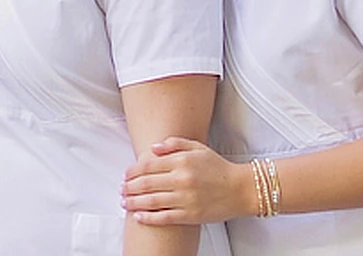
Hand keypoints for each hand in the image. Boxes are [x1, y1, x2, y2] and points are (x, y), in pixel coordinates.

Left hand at [121, 137, 251, 224]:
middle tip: (121, 190)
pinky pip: (164, 217)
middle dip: (129, 187)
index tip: (125, 175)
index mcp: (182, 161)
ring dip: (133, 202)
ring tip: (124, 202)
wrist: (241, 189)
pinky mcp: (190, 215)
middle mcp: (182, 179)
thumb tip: (153, 147)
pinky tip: (138, 216)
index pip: (148, 165)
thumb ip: (174, 144)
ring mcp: (185, 199)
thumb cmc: (218, 168)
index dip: (133, 171)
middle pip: (146, 184)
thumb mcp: (198, 148)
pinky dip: (148, 218)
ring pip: (151, 201)